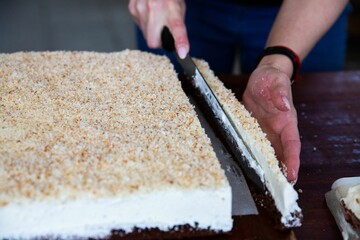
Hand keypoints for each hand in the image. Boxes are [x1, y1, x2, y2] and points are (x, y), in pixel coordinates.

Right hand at [128, 0, 188, 57]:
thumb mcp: (179, 10)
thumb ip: (178, 29)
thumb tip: (179, 48)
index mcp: (172, 8)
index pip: (177, 28)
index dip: (180, 42)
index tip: (182, 53)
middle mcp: (155, 8)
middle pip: (153, 42)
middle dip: (159, 41)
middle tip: (163, 32)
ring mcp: (141, 8)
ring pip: (145, 36)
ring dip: (151, 32)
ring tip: (156, 19)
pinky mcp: (133, 9)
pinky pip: (139, 27)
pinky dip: (145, 24)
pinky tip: (148, 15)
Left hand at [242, 57, 300, 182]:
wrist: (263, 76)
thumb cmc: (271, 78)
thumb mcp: (275, 82)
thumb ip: (280, 93)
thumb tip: (284, 106)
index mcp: (286, 121)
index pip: (292, 144)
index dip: (292, 160)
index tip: (291, 175)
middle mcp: (278, 129)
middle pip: (282, 154)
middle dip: (281, 171)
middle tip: (278, 189)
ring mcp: (267, 130)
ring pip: (269, 152)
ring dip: (269, 167)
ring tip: (265, 184)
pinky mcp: (256, 128)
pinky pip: (256, 144)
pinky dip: (256, 156)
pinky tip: (251, 166)